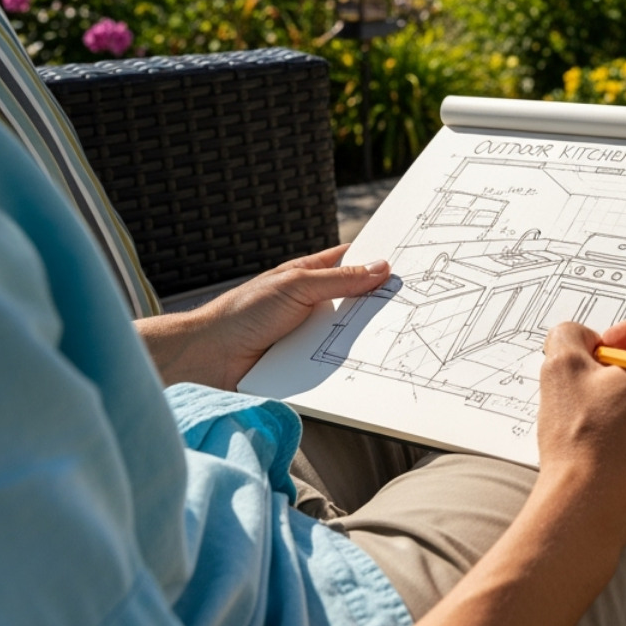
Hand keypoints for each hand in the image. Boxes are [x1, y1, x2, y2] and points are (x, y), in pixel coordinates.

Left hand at [135, 244, 389, 389]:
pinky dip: (353, 362)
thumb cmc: (243, 313)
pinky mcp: (308, 365)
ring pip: (351, 334)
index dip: (377, 261)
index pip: (351, 262)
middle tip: (416, 301)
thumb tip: (380, 268)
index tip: (410, 261)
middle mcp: (312, 305)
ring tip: (402, 335)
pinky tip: (374, 363)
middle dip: (380, 303)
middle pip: (356, 301)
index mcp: (308, 276)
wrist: (209, 360)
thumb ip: (339, 279)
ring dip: (368, 336)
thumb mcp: (296, 286)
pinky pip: (338, 362)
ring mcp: (311, 336)